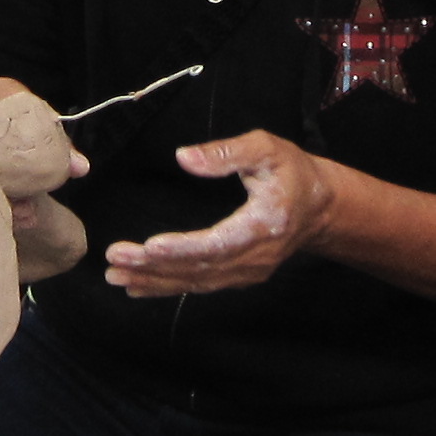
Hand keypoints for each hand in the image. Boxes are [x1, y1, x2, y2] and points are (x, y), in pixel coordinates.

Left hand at [102, 130, 336, 295]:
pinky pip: (201, 284)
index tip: (149, 246)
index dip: (183, 247)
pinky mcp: (240, 276)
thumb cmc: (292, 172)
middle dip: (154, 266)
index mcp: (264, 225)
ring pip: (196, 281)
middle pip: (200, 267)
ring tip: (116, 276)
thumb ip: (226, 153)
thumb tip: (183, 158)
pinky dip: (167, 286)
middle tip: (115, 259)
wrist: (320, 206)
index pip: (218, 243)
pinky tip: (139, 286)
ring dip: (154, 280)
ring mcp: (249, 271)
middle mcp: (256, 257)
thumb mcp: (266, 149)